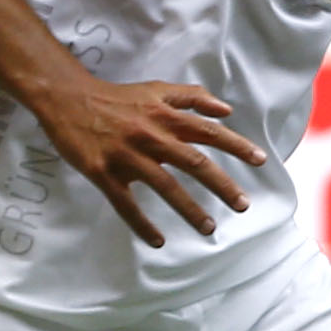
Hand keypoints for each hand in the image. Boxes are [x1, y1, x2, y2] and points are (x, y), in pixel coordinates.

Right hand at [36, 76, 269, 245]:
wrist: (69, 99)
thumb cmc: (117, 97)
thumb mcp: (156, 89)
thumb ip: (192, 97)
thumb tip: (226, 110)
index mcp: (166, 117)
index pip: (209, 132)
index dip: (237, 146)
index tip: (261, 161)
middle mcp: (152, 136)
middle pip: (194, 163)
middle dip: (222, 185)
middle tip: (242, 205)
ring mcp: (128, 156)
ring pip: (165, 187)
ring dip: (189, 209)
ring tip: (209, 228)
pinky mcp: (104, 173)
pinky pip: (126, 204)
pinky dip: (141, 224)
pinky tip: (157, 241)